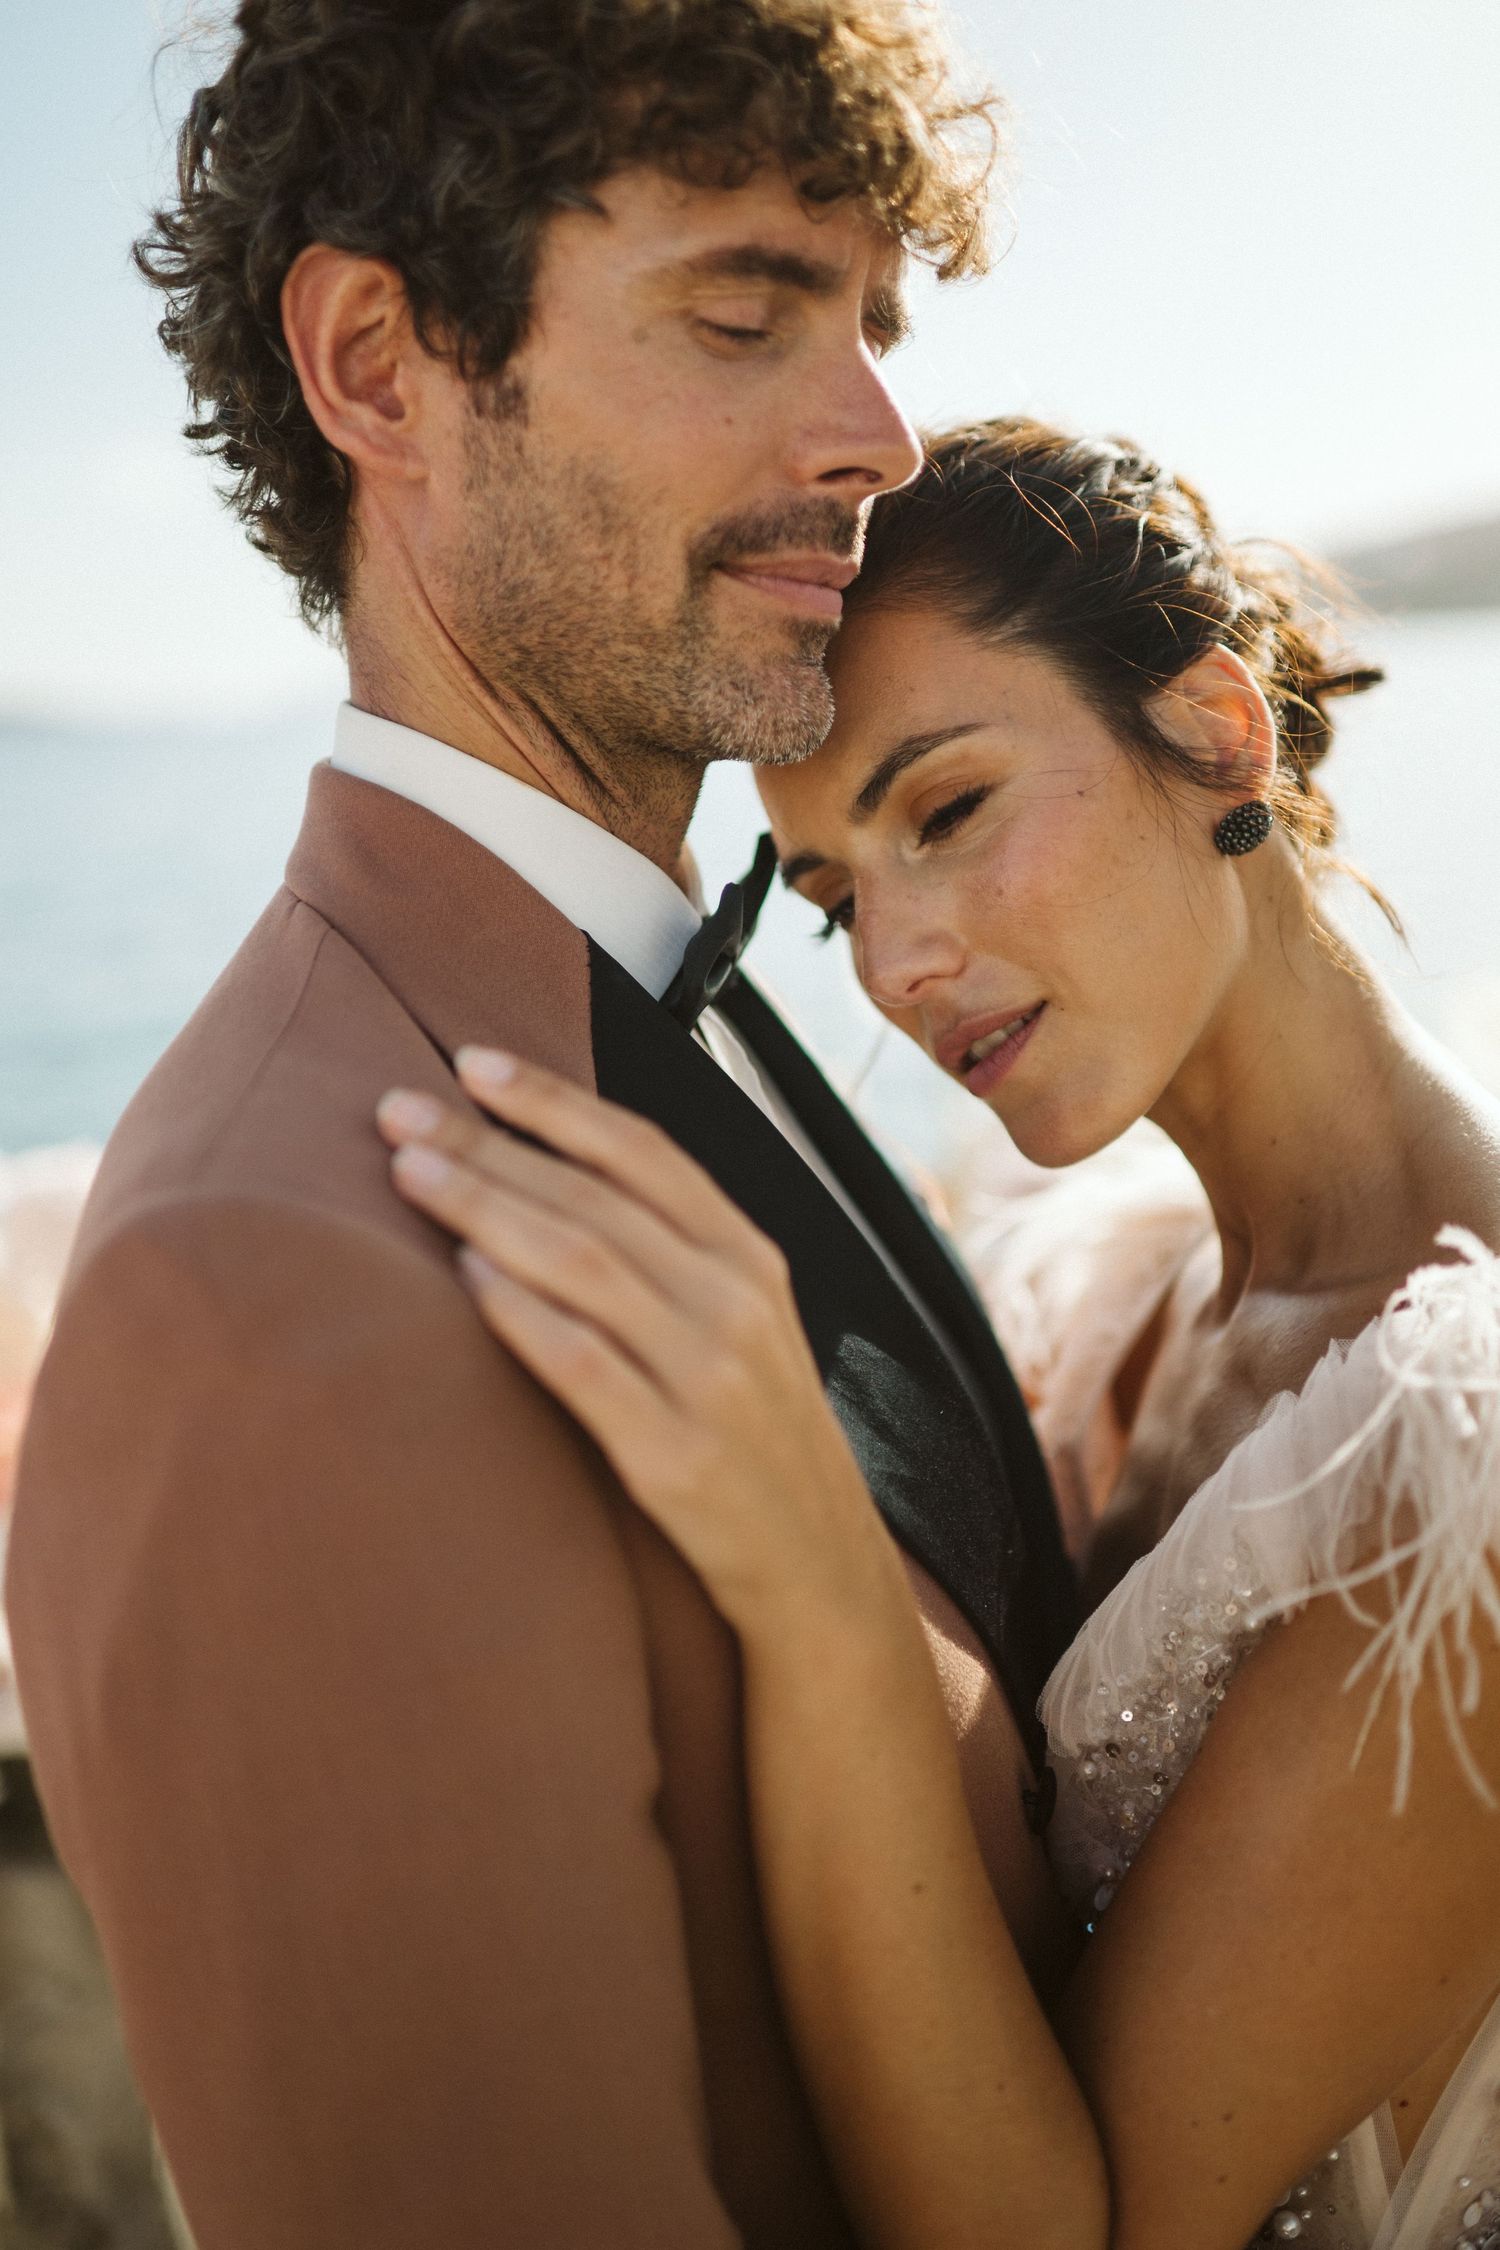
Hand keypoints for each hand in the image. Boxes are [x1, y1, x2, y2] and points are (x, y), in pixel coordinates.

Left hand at [375, 1049, 901, 1634]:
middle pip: (594, 1196)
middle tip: (398, 1111)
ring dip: (485, 1208)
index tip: (472, 1064)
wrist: (819, 1569)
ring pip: (582, 1262)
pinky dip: (519, 1313)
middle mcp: (734, 1301)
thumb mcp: (742, 1325)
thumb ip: (671, 1254)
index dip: (553, 1100)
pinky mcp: (673, 1454)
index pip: (642, 1149)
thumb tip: (550, 1179)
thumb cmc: (755, 1439)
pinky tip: (463, 1279)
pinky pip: (582, 1363)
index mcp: (749, 1257)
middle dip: (488, 1145)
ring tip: (409, 1175)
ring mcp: (708, 1376)